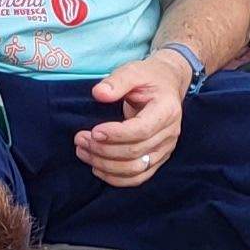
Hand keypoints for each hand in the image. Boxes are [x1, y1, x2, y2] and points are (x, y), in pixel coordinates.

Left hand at [79, 54, 191, 187]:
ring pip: (136, 169)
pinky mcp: (158, 158)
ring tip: (82, 152)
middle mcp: (170, 133)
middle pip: (136, 152)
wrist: (167, 85)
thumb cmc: (148, 77)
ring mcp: (165, 149)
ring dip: (105, 165)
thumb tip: (98, 94)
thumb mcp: (134, 71)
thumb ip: (117, 81)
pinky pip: (138, 177)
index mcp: (167, 110)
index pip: (141, 130)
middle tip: (79, 139)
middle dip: (103, 149)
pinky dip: (116, 178)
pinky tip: (96, 168)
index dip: (116, 135)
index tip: (93, 131)